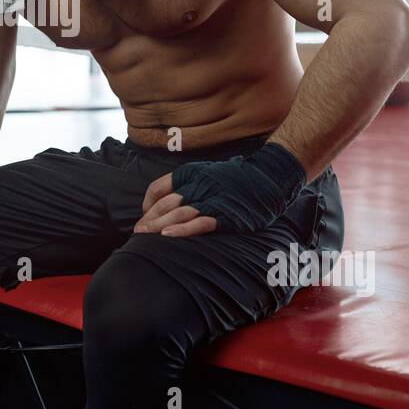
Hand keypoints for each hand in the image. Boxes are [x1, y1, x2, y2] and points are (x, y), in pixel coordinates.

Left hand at [137, 143, 308, 238]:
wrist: (271, 176)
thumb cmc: (241, 177)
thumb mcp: (211, 172)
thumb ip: (192, 182)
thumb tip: (172, 199)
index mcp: (192, 173)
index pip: (159, 187)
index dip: (148, 202)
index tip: (144, 215)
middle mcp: (198, 184)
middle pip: (165, 203)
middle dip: (149, 218)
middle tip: (137, 231)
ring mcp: (212, 199)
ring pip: (178, 213)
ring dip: (158, 226)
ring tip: (144, 236)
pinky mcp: (225, 213)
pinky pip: (199, 222)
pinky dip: (182, 229)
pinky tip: (168, 236)